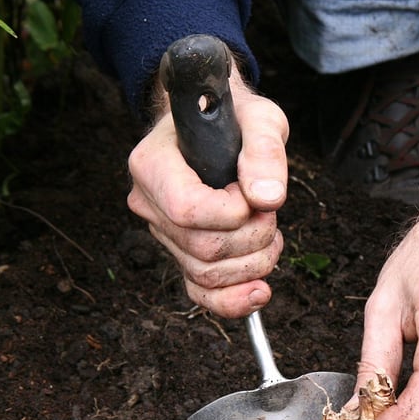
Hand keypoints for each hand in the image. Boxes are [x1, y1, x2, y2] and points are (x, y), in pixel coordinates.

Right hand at [127, 68, 288, 317]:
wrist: (220, 126)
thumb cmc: (235, 118)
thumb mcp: (259, 118)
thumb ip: (265, 150)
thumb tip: (267, 197)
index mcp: (152, 164)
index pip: (187, 209)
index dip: (232, 213)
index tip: (254, 195)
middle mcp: (149, 202)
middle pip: (202, 248)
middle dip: (252, 237)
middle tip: (268, 209)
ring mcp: (164, 232)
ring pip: (206, 273)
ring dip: (254, 262)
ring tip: (269, 229)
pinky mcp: (183, 253)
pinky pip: (200, 292)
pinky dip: (232, 300)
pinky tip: (260, 292)